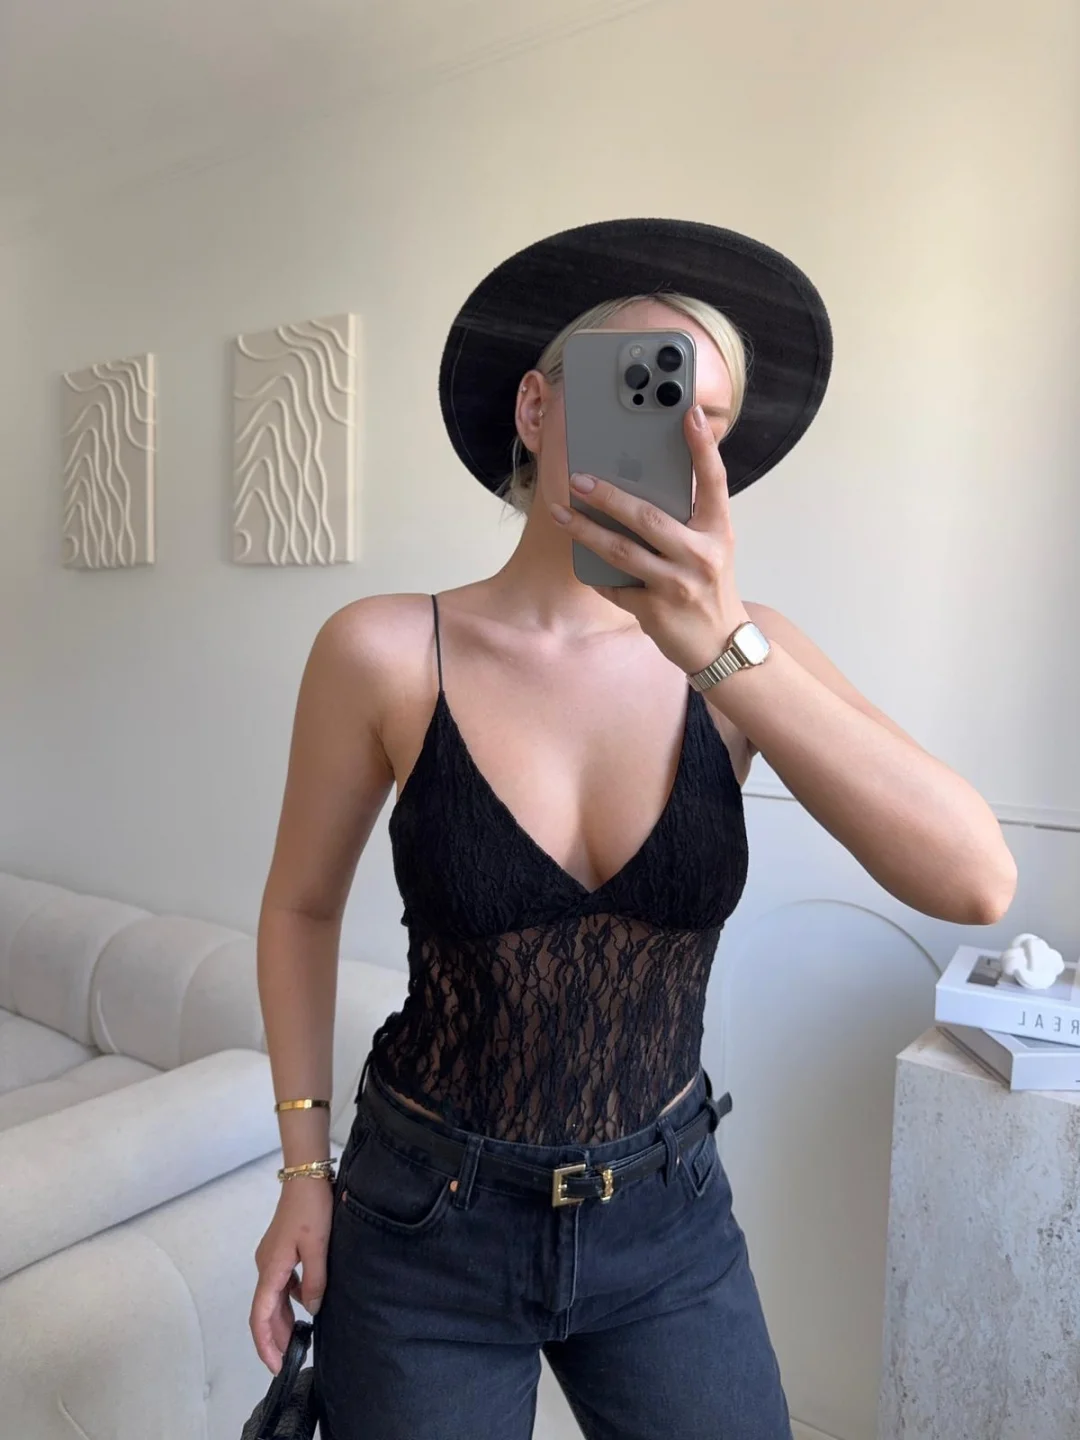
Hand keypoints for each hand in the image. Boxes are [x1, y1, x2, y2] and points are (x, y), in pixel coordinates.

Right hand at [250, 1178, 333, 1372]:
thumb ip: (315, 1281)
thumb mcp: (318, 1246)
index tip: (276, 1366)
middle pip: (265, 1310)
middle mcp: (265, 1266)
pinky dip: (289, 1301)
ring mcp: (272, 1258)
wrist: (306, 1176)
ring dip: (282, 1320)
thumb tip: (311, 1311)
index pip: (260, 1316)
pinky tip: (306, 1305)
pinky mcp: (280, 1251)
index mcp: (271, 1268)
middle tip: (291, 1359)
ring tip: (299, 1339)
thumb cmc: (312, 1209)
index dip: (265, 1344)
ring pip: (273, 1298)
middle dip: (275, 1337)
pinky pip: (281, 1284)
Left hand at [550, 404, 748, 674]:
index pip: (715, 481)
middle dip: (608, 496)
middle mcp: (701, 555)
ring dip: (585, 531)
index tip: (688, 413)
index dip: (702, 446)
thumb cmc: (709, 586)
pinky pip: (615, 586)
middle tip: (577, 479)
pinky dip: (595, 573)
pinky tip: (579, 559)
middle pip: (648, 517)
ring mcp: (677, 584)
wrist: (720, 645)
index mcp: (718, 531)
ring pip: (621, 551)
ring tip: (560, 512)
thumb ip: (686, 518)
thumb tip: (638, 484)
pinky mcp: (656, 611)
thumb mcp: (710, 547)